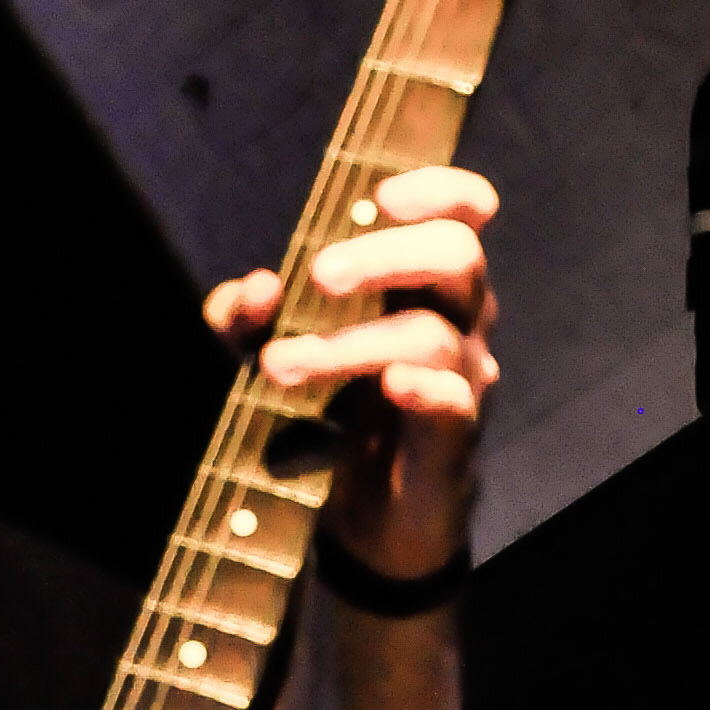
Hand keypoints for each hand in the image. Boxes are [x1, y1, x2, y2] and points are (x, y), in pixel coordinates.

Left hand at [203, 164, 500, 578]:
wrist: (373, 518)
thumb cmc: (335, 415)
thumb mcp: (271, 356)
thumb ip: (247, 322)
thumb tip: (252, 292)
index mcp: (423, 284)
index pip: (461, 215)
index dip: (438, 191)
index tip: (380, 197)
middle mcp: (457, 321)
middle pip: (457, 257)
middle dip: (384, 256)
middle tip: (318, 276)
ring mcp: (462, 379)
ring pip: (432, 336)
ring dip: (350, 344)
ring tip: (278, 367)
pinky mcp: (453, 439)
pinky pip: (455, 402)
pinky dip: (425, 389)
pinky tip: (388, 386)